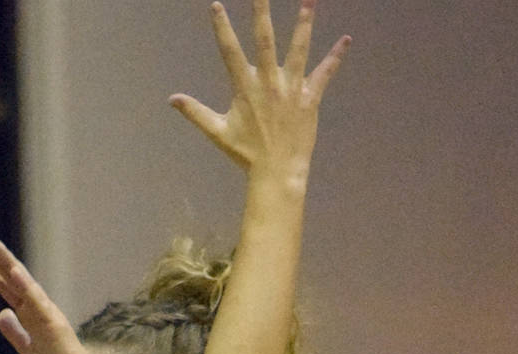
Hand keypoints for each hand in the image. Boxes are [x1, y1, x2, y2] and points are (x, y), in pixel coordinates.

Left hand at [0, 240, 111, 353]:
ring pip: (25, 284)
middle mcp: (40, 308)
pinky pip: (37, 301)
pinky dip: (25, 285)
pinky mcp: (53, 324)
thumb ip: (15, 332)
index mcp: (32, 315)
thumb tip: (1, 312)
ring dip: (10, 264)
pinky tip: (13, 271)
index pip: (8, 289)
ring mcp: (47, 314)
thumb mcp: (28, 351)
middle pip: (13, 281)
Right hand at [170, 0, 348, 179]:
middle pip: (265, 40)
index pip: (230, 51)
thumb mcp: (218, 133)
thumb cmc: (247, 154)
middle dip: (263, 13)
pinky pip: (324, 73)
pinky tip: (346, 40)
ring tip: (310, 0)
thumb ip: (196, 113)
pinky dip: (335, 57)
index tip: (216, 5)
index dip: (222, 28)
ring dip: (304, 23)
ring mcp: (291, 88)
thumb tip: (172, 100)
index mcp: (245, 88)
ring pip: (298, 49)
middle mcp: (269, 82)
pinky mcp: (309, 98)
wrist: (277, 172)